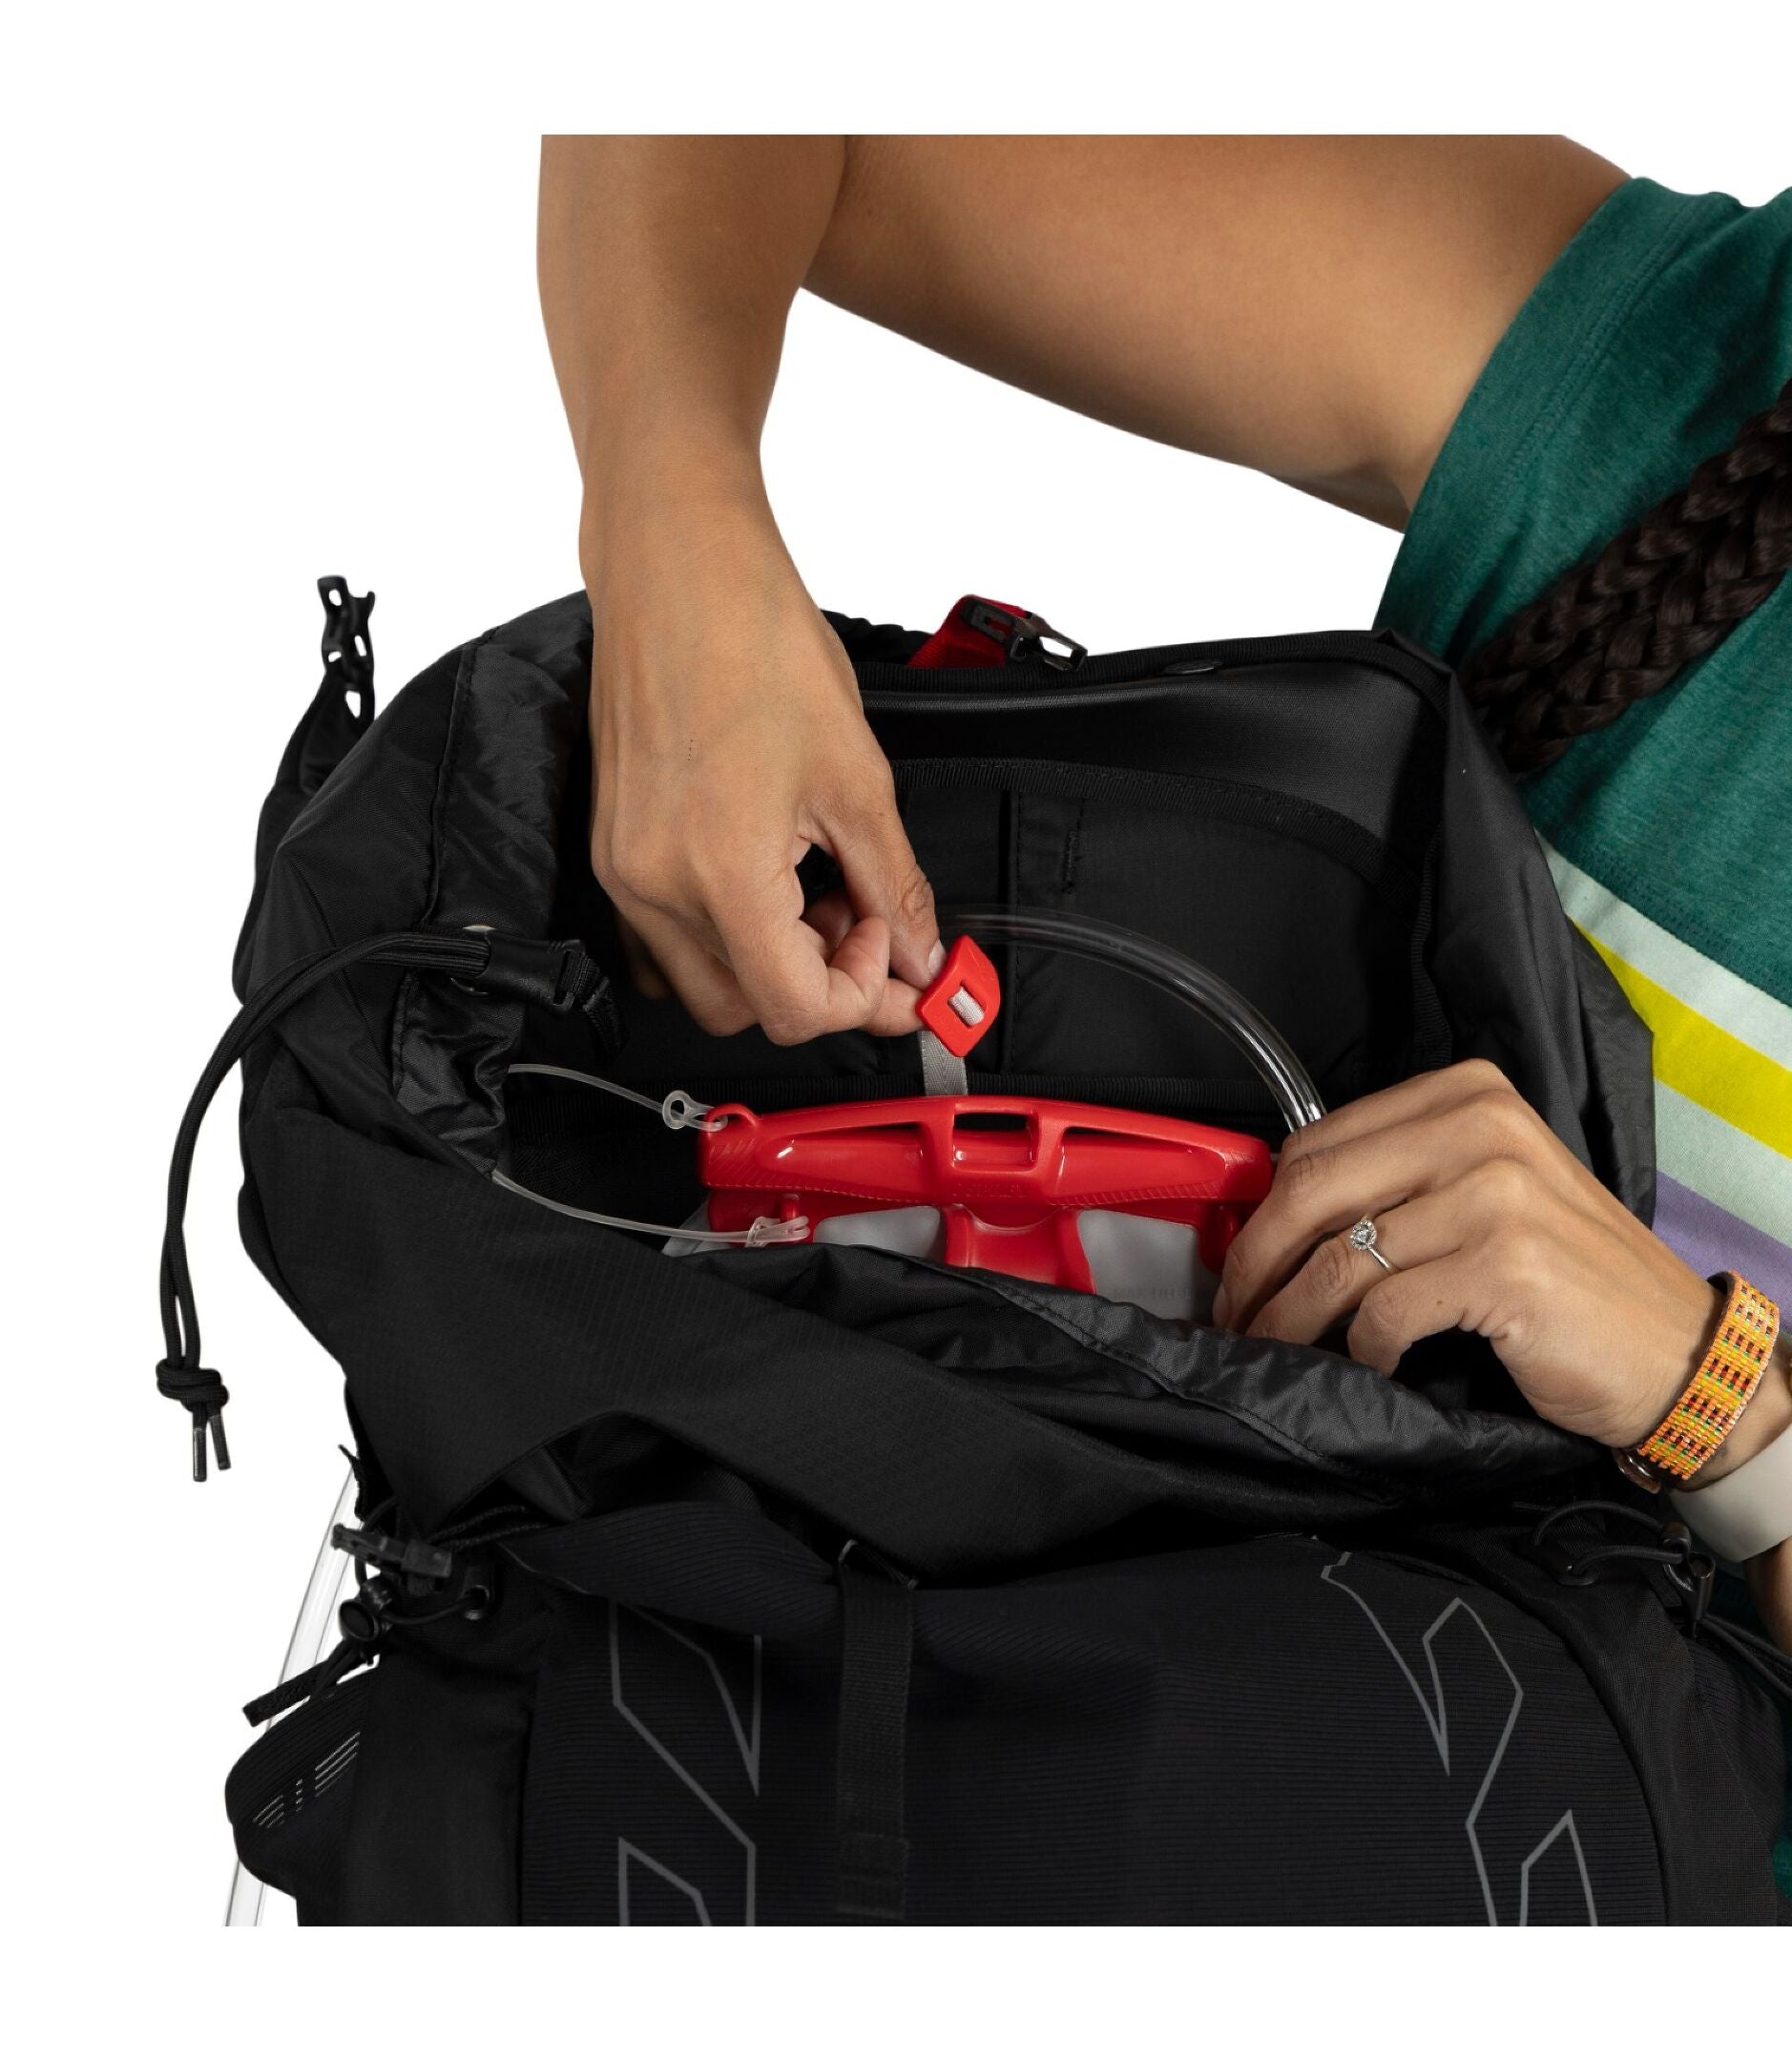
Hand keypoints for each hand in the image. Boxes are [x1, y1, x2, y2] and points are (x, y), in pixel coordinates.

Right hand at [586, 485, 940, 1043]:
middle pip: (745, 1010)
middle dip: (818, 980)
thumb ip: (893, 883)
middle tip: (864, 918)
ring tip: (814, 889)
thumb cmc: (754, 639)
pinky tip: (763, 875)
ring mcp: (622, 871)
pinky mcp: (611, 849)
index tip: (897, 957)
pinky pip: (661, 940)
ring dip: (768, 961)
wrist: (677, 567)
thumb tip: (919, 955)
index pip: (795, 1008)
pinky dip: (720, 934)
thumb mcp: (857, 776)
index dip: (863, 996)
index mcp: (717, 873)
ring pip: (701, 982)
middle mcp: (653, 886)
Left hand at [1212, 1059, 1720, 1447]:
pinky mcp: (1505, 1267)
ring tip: (1277, 1349)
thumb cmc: (1572, 1279)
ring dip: (1291, 1317)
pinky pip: (1385, 1312)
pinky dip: (1364, 1351)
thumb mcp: (1488, 1192)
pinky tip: (1373, 1367)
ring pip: (1338, 1259)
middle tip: (1234, 1316)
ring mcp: (1495, 1194)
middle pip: (1311, 1191)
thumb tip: (1278, 1211)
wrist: (1677, 1352)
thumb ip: (1400, 1177)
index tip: (1239, 1262)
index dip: (1261, 1211)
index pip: (1317, 1143)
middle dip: (1254, 1263)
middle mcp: (1481, 1129)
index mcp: (1467, 1095)